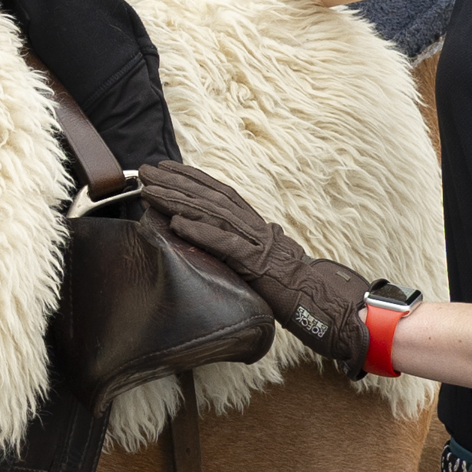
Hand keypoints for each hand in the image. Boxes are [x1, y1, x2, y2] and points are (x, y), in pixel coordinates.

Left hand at [132, 162, 388, 380]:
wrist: (325, 304)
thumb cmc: (293, 288)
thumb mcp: (262, 262)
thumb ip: (241, 249)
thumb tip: (215, 242)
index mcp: (256, 225)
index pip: (219, 193)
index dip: (191, 177)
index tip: (164, 167)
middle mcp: (255, 227)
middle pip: (211, 196)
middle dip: (176, 182)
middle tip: (145, 172)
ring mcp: (257, 244)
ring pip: (213, 214)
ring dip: (179, 200)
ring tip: (151, 191)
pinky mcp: (258, 266)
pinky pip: (226, 245)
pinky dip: (201, 232)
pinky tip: (177, 224)